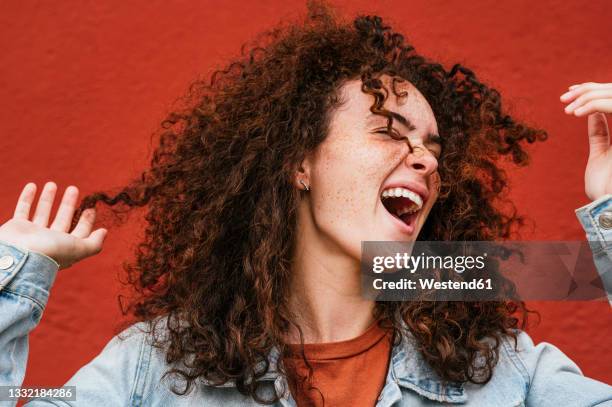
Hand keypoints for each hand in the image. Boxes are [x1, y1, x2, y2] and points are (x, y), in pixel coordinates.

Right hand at [0, 182, 106, 269]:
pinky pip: (22, 209)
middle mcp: (49, 241)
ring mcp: (32, 234)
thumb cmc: (51, 252)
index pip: (79, 232)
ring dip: (48, 199)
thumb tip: (104, 232)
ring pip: (42, 212)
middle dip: (68, 204)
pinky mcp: (17, 227)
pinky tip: (32, 185)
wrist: (18, 256)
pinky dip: (27, 197)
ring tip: (52, 184)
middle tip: (74, 189)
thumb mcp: (79, 247)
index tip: (91, 208)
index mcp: (65, 248)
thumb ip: (94, 243)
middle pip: (62, 219)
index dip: (86, 221)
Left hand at [560, 82, 611, 199]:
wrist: (609, 206)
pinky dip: (595, 106)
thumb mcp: (601, 153)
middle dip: (588, 90)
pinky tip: (577, 114)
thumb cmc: (604, 186)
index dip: (594, 91)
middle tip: (565, 95)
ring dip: (588, 97)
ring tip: (568, 107)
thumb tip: (594, 113)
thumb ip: (600, 133)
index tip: (572, 92)